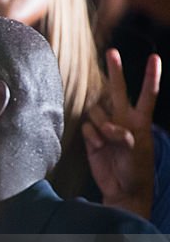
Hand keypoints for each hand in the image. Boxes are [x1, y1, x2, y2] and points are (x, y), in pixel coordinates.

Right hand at [83, 49, 159, 218]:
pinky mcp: (92, 138)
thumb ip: (125, 137)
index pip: (147, 95)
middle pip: (117, 91)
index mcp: (139, 121)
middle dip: (115, 71)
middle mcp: (122, 120)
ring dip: (100, 123)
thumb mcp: (137, 153)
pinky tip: (98, 146)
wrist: (122, 189)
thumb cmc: (136, 171)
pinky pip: (88, 127)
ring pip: (97, 111)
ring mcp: (106, 128)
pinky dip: (92, 135)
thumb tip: (110, 128)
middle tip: (112, 52)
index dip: (150, 77)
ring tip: (107, 140)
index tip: (154, 58)